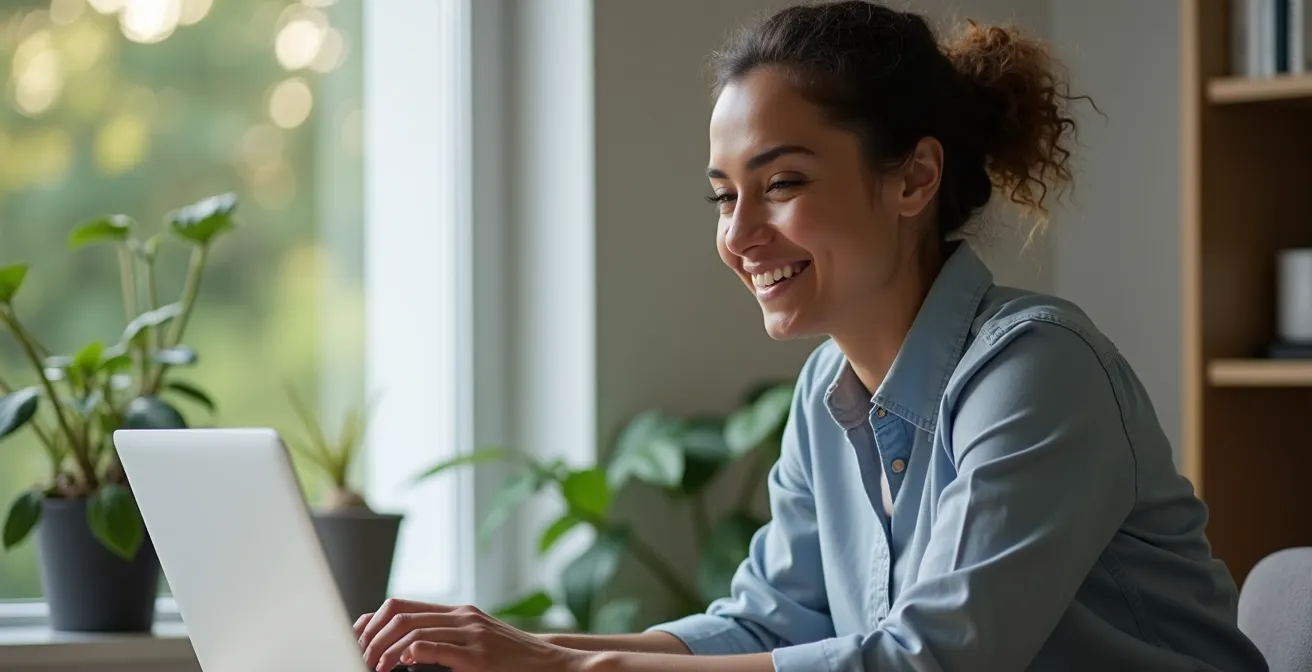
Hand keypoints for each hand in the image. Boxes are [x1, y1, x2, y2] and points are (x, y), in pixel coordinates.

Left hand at [354, 598, 586, 671]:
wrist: (549, 664)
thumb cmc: (509, 658)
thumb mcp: (473, 641)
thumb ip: (442, 637)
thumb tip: (400, 648)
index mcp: (456, 612)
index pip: (400, 605)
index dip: (371, 621)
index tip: (354, 639)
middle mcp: (462, 616)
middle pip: (401, 615)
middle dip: (372, 637)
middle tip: (359, 658)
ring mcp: (472, 633)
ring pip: (414, 630)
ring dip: (385, 650)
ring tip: (374, 667)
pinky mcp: (478, 656)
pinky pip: (438, 648)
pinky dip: (415, 652)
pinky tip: (403, 663)